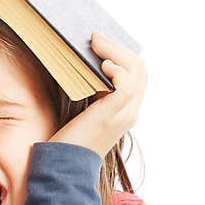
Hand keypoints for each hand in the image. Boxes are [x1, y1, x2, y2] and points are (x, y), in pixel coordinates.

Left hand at [49, 31, 146, 157]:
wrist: (64, 167)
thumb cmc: (68, 141)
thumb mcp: (83, 111)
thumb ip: (91, 93)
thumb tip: (84, 65)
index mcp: (126, 110)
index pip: (137, 75)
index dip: (122, 55)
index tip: (101, 44)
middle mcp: (130, 111)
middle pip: (139, 69)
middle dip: (119, 48)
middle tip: (97, 37)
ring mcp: (124, 114)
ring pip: (135, 71)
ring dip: (115, 51)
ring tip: (96, 44)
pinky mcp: (113, 115)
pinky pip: (126, 84)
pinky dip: (116, 68)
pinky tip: (101, 64)